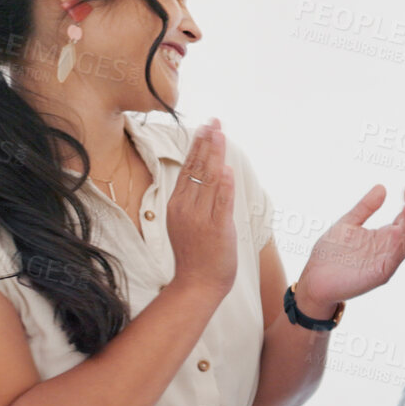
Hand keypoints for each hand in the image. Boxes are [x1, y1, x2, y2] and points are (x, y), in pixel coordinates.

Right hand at [167, 120, 237, 298]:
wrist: (196, 284)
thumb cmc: (196, 255)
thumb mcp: (188, 223)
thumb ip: (195, 201)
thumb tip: (209, 179)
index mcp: (177, 205)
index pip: (188, 169)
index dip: (197, 147)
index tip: (205, 128)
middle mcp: (186, 208)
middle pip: (196, 169)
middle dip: (206, 143)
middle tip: (214, 121)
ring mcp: (200, 218)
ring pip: (208, 180)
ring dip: (215, 155)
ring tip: (220, 134)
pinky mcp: (216, 229)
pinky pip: (220, 203)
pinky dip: (224, 186)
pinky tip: (227, 169)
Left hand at [296, 182, 404, 310]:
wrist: (314, 279)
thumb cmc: (330, 254)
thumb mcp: (348, 223)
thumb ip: (365, 207)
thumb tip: (382, 187)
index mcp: (384, 237)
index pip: (404, 217)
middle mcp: (389, 249)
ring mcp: (386, 261)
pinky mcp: (380, 274)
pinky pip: (395, 258)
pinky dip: (399, 244)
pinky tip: (398, 228)